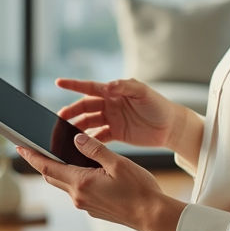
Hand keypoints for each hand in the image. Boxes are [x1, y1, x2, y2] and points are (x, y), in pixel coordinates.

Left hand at [16, 132, 184, 230]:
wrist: (152, 216)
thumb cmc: (139, 189)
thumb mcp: (118, 163)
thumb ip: (95, 150)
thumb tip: (77, 139)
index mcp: (81, 182)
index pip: (47, 168)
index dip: (32, 157)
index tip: (19, 147)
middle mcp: (79, 196)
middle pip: (52, 176)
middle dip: (42, 162)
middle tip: (34, 147)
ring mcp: (86, 204)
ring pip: (65, 184)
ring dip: (61, 170)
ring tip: (64, 154)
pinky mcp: (94, 208)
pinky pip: (78, 190)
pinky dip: (75, 178)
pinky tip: (87, 170)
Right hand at [55, 77, 187, 150]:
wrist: (171, 126)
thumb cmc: (159, 105)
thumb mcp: (143, 93)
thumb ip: (125, 87)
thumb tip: (107, 86)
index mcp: (114, 92)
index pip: (90, 87)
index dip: (74, 85)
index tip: (58, 82)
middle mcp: (110, 104)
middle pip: (85, 107)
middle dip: (71, 112)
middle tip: (60, 119)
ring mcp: (112, 119)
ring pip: (89, 123)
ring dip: (77, 127)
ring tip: (65, 135)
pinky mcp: (116, 134)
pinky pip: (98, 137)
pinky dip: (88, 141)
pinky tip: (79, 147)